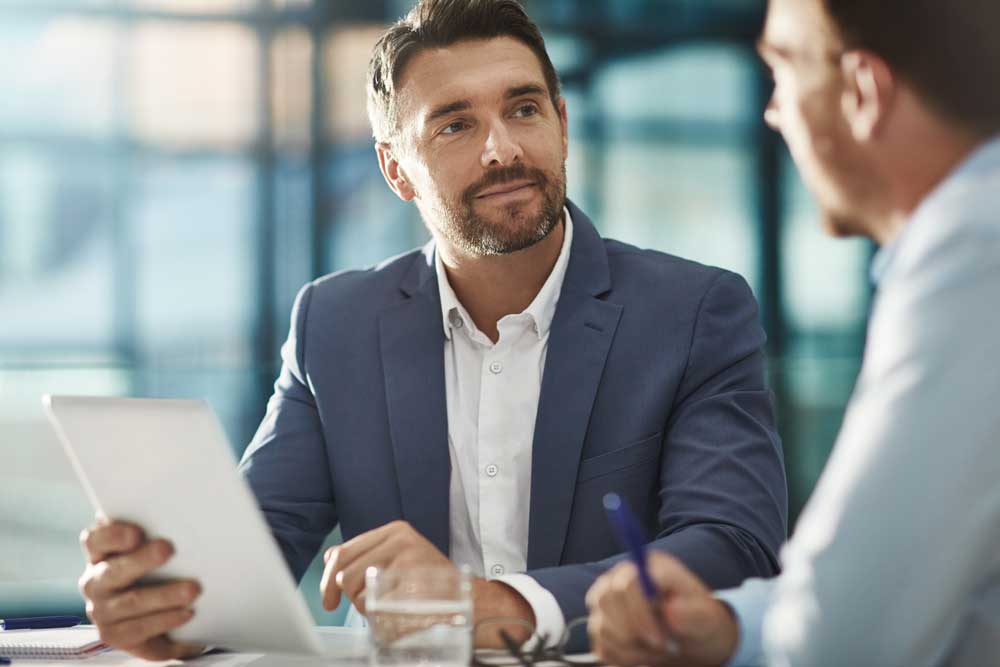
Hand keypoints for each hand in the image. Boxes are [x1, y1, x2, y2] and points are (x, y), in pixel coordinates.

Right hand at [78, 517, 203, 660]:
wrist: (157, 615)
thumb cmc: (154, 570)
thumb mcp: (151, 548)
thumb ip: (152, 529)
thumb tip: (172, 507)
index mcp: (100, 554)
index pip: (94, 540)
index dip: (112, 536)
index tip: (136, 533)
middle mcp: (95, 582)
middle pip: (113, 571)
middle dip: (141, 560)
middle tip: (167, 549)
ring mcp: (102, 611)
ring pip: (132, 602)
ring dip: (164, 595)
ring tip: (192, 589)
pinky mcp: (116, 635)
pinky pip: (141, 628)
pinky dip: (166, 619)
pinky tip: (187, 613)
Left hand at [320, 520, 452, 613]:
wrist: (470, 598)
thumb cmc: (429, 580)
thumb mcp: (398, 555)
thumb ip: (363, 554)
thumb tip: (330, 558)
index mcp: (394, 531)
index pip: (342, 553)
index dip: (327, 580)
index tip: (328, 601)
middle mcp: (401, 541)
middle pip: (345, 575)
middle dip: (348, 597)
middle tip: (363, 605)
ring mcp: (409, 563)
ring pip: (359, 595)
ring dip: (366, 609)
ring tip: (388, 606)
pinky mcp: (414, 588)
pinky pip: (378, 610)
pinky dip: (382, 619)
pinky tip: (398, 614)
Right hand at [585, 552, 738, 666]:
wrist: (691, 635)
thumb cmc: (697, 618)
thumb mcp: (705, 614)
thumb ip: (691, 611)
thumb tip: (669, 611)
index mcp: (646, 566)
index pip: (626, 581)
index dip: (639, 612)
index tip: (660, 639)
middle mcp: (618, 578)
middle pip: (604, 600)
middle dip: (632, 632)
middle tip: (660, 647)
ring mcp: (606, 603)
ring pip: (601, 627)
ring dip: (632, 650)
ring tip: (659, 652)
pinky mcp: (601, 626)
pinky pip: (601, 647)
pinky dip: (624, 659)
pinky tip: (645, 656)